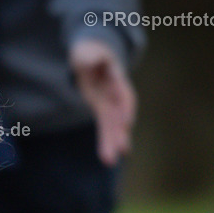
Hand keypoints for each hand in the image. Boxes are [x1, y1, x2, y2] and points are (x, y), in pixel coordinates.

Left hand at [69, 38, 136, 165]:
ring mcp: (110, 103)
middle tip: (123, 149)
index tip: (127, 122)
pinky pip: (106, 128)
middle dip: (121, 131)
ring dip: (113, 142)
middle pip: (120, 113)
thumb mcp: (86, 50)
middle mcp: (116, 92)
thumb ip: (88, 55)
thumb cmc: (89, 52)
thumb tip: (90, 59)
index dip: (125, 107)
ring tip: (110, 162)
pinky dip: (107, 142)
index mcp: (115, 75)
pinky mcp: (103, 111)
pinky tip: (108, 158)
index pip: (122, 92)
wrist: (91, 56)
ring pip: (114, 125)